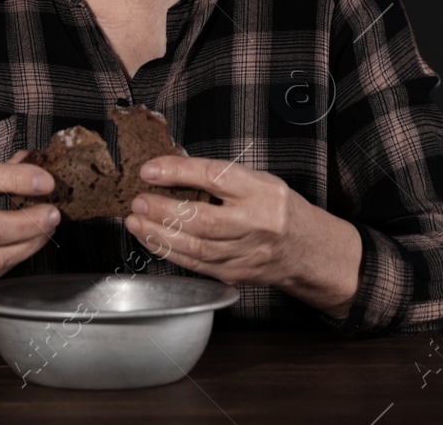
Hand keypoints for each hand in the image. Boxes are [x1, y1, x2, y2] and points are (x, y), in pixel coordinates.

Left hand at [123, 155, 360, 314]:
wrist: (307, 249)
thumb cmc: (277, 209)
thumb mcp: (258, 180)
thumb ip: (221, 177)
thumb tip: (171, 169)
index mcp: (261, 191)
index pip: (215, 177)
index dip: (178, 172)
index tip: (150, 170)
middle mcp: (255, 223)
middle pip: (202, 218)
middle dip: (162, 210)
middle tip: (137, 200)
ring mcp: (245, 253)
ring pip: (195, 247)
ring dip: (158, 234)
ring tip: (135, 221)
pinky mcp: (234, 274)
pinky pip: (196, 264)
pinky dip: (169, 252)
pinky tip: (152, 240)